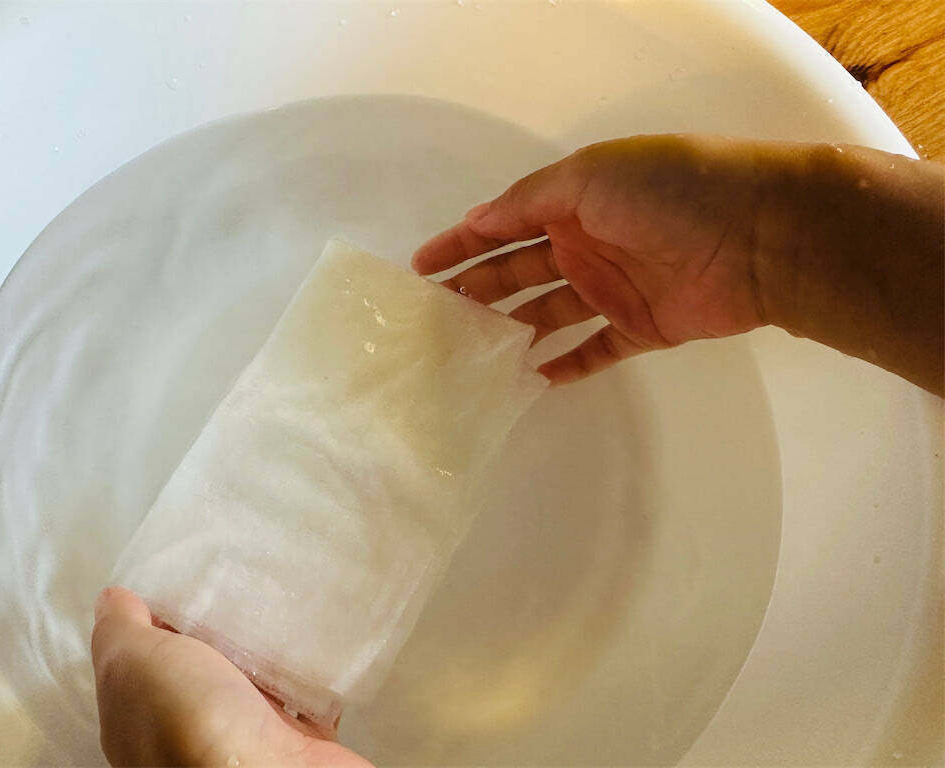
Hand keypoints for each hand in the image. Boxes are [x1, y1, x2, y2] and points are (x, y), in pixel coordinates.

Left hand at [91, 587, 372, 767]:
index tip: (183, 575)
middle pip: (203, 666)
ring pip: (255, 679)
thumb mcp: (134, 662)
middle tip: (236, 577)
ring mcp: (246, 737)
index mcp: (138, 720)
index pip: (144, 659)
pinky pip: (303, 692)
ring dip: (266, 644)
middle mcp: (191, 732)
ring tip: (279, 595)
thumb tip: (112, 599)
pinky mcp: (298, 739)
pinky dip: (308, 667)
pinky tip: (312, 633)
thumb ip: (120, 630)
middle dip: (219, 626)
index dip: (159, 617)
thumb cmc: (194, 722)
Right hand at [413, 135, 943, 392]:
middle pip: (518, 273)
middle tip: (433, 319)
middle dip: (475, 291)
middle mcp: (587, 243)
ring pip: (548, 312)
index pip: (502, 226)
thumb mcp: (590, 177)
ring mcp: (612, 288)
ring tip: (469, 354)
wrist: (758, 236)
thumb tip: (477, 221)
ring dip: (511, 329)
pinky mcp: (639, 328)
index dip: (461, 246)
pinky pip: (593, 349)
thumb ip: (530, 202)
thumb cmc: (670, 192)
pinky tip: (531, 379)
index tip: (419, 271)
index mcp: (572, 202)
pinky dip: (565, 364)